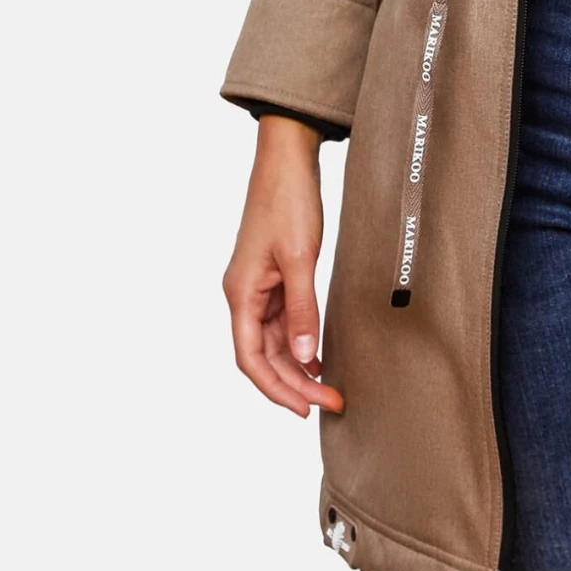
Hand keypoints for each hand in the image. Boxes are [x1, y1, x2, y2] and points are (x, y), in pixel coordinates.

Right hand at [223, 115, 345, 416]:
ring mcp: (258, 287)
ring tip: (329, 389)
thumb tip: (304, 357)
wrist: (287, 160)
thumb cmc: (288, 202)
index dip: (276, 389)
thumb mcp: (300, 258)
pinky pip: (282, 322)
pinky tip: (317, 358)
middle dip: (294, 384)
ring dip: (298, 367)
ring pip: (273, 342)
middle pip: (263, 356)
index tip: (305, 410)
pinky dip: (299, 343)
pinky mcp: (273, 277)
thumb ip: (302, 309)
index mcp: (240, 294)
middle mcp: (243, 295)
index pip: (251, 359)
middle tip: (330, 403)